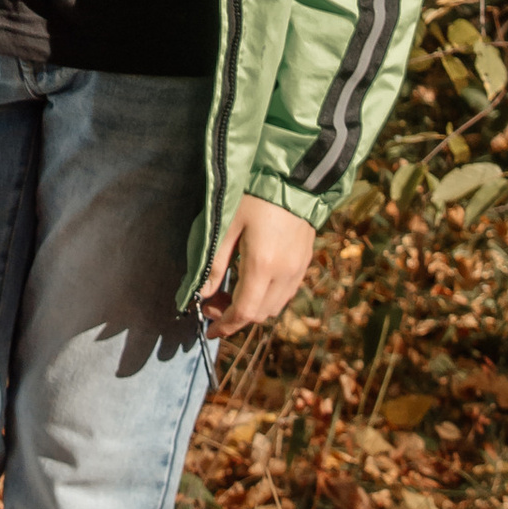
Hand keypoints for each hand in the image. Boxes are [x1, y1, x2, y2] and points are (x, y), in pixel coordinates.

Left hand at [200, 192, 314, 332]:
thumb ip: (214, 263)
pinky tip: (253, 282)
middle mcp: (284, 274)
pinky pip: (286, 294)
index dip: (225, 325)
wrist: (294, 179)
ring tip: (232, 292)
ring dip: (252, 309)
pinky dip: (267, 298)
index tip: (209, 329)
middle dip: (235, 317)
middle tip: (213, 303)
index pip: (244, 312)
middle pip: (259, 315)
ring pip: (274, 307)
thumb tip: (203, 293)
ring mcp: (297, 270)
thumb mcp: (226, 226)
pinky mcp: (304, 263)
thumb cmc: (254, 197)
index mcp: (262, 266)